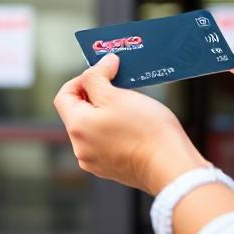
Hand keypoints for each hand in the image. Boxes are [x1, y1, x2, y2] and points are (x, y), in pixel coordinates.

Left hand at [54, 54, 208, 194]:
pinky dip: (115, 130)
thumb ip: (99, 77)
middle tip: (118, 87)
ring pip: (93, 127)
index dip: (80, 80)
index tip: (101, 73)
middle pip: (78, 112)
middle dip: (96, 96)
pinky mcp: (111, 168)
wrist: (170, 165)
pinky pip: (106, 142)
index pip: (63, 96)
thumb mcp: (117, 94)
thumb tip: (99, 65)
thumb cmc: (146, 131)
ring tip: (130, 107)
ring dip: (106, 113)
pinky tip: (134, 126)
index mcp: (77, 128)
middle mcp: (81, 148)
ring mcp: (95, 161)